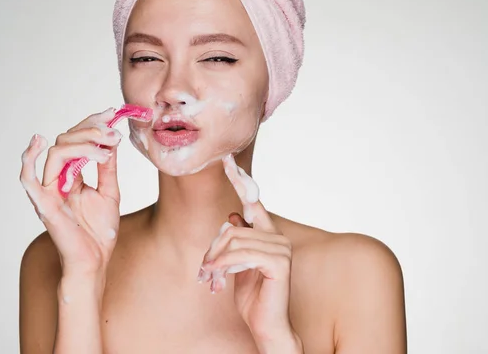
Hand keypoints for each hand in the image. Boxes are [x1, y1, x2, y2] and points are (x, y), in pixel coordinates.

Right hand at [19, 108, 122, 277]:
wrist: (96, 260)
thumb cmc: (100, 231)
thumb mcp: (109, 191)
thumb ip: (107, 167)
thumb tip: (111, 140)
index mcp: (72, 175)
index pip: (76, 141)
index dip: (93, 124)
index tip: (113, 113)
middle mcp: (58, 179)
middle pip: (66, 141)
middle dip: (91, 131)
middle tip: (113, 132)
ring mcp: (49, 190)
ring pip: (56, 153)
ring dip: (82, 143)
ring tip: (106, 146)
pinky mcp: (44, 204)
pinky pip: (28, 178)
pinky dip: (28, 159)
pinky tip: (39, 143)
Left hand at [198, 154, 299, 348]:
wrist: (265, 326)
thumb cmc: (252, 298)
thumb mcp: (237, 265)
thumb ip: (236, 242)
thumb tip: (233, 216)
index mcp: (269, 235)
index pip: (253, 203)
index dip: (240, 181)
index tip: (227, 161)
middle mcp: (278, 238)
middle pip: (232, 229)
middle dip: (213, 250)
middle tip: (205, 270)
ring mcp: (281, 250)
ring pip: (234, 241)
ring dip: (216, 261)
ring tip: (210, 278)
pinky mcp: (279, 263)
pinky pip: (242, 255)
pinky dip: (225, 266)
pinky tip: (220, 278)